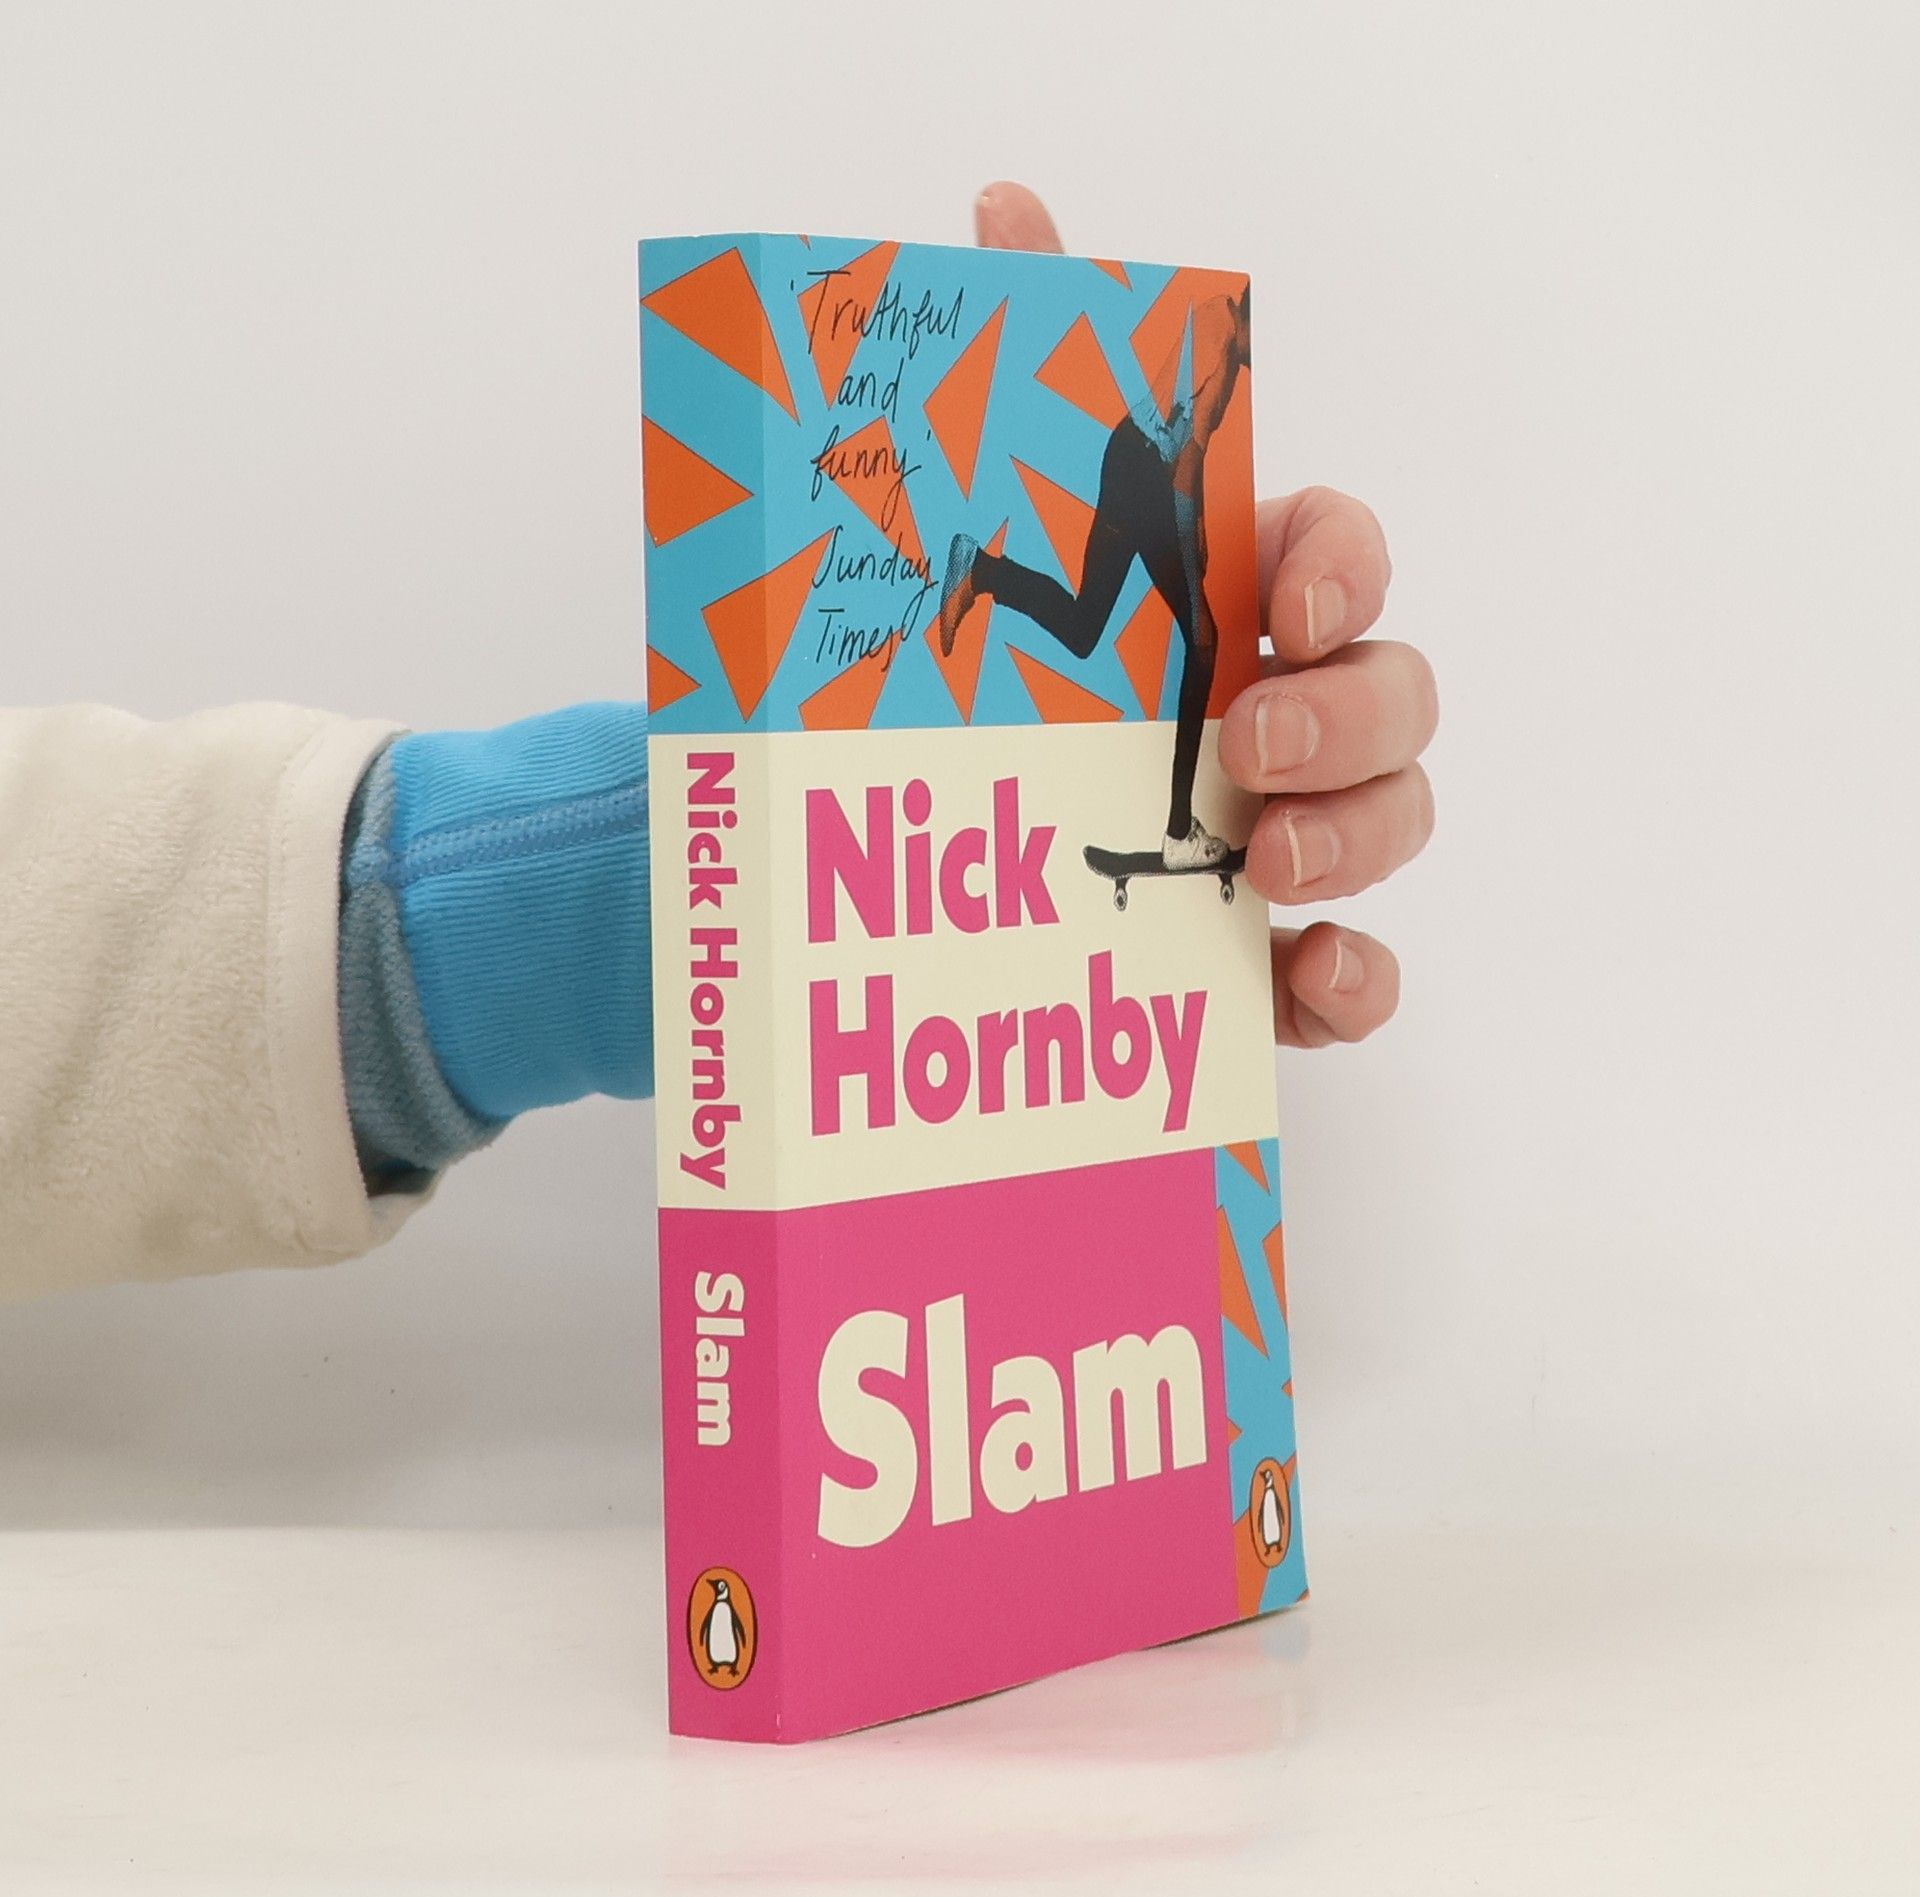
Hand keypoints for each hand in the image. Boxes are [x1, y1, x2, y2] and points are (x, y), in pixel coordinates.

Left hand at [974, 181, 1436, 1047]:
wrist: (902, 854)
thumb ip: (1026, 373)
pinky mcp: (1261, 950)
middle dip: (1355, 706)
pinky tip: (1312, 981)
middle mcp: (1278, 706)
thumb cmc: (981, 685)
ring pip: (1398, 818)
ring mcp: (1285, 828)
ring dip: (1363, 832)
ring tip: (1271, 863)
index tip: (1287, 599)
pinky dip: (1356, 983)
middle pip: (1398, 688)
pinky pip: (1353, 974)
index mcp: (1223, 602)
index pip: (1338, 551)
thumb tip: (1008, 206)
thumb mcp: (986, 539)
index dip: (1342, 564)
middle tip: (1256, 734)